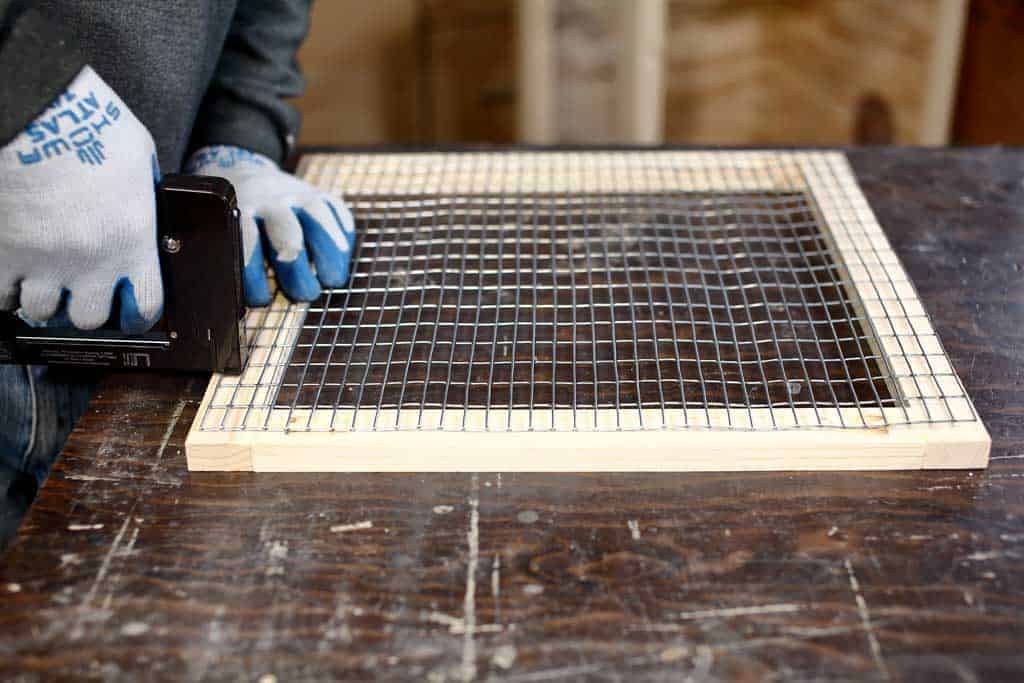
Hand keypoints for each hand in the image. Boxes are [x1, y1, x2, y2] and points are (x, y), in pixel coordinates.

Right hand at [0, 66, 161, 332]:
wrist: (36, 116)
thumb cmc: (91, 128)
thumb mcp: (142, 162)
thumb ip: (146, 195)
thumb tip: (146, 205)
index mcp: (132, 243)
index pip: (145, 306)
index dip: (138, 312)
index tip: (130, 309)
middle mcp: (89, 262)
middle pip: (88, 318)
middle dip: (85, 308)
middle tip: (79, 291)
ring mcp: (42, 262)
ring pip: (41, 309)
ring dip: (42, 297)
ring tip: (43, 278)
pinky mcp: (2, 254)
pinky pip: (0, 295)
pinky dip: (5, 288)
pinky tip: (11, 271)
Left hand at [184, 146, 355, 305]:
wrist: (241, 173)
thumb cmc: (229, 222)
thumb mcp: (218, 233)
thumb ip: (224, 261)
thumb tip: (228, 308)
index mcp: (236, 211)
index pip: (246, 242)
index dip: (254, 274)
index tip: (260, 300)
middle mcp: (268, 200)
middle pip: (286, 230)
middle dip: (296, 265)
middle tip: (304, 294)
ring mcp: (297, 194)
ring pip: (316, 217)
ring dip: (328, 251)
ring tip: (332, 280)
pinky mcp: (320, 194)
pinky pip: (337, 211)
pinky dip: (342, 235)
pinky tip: (341, 258)